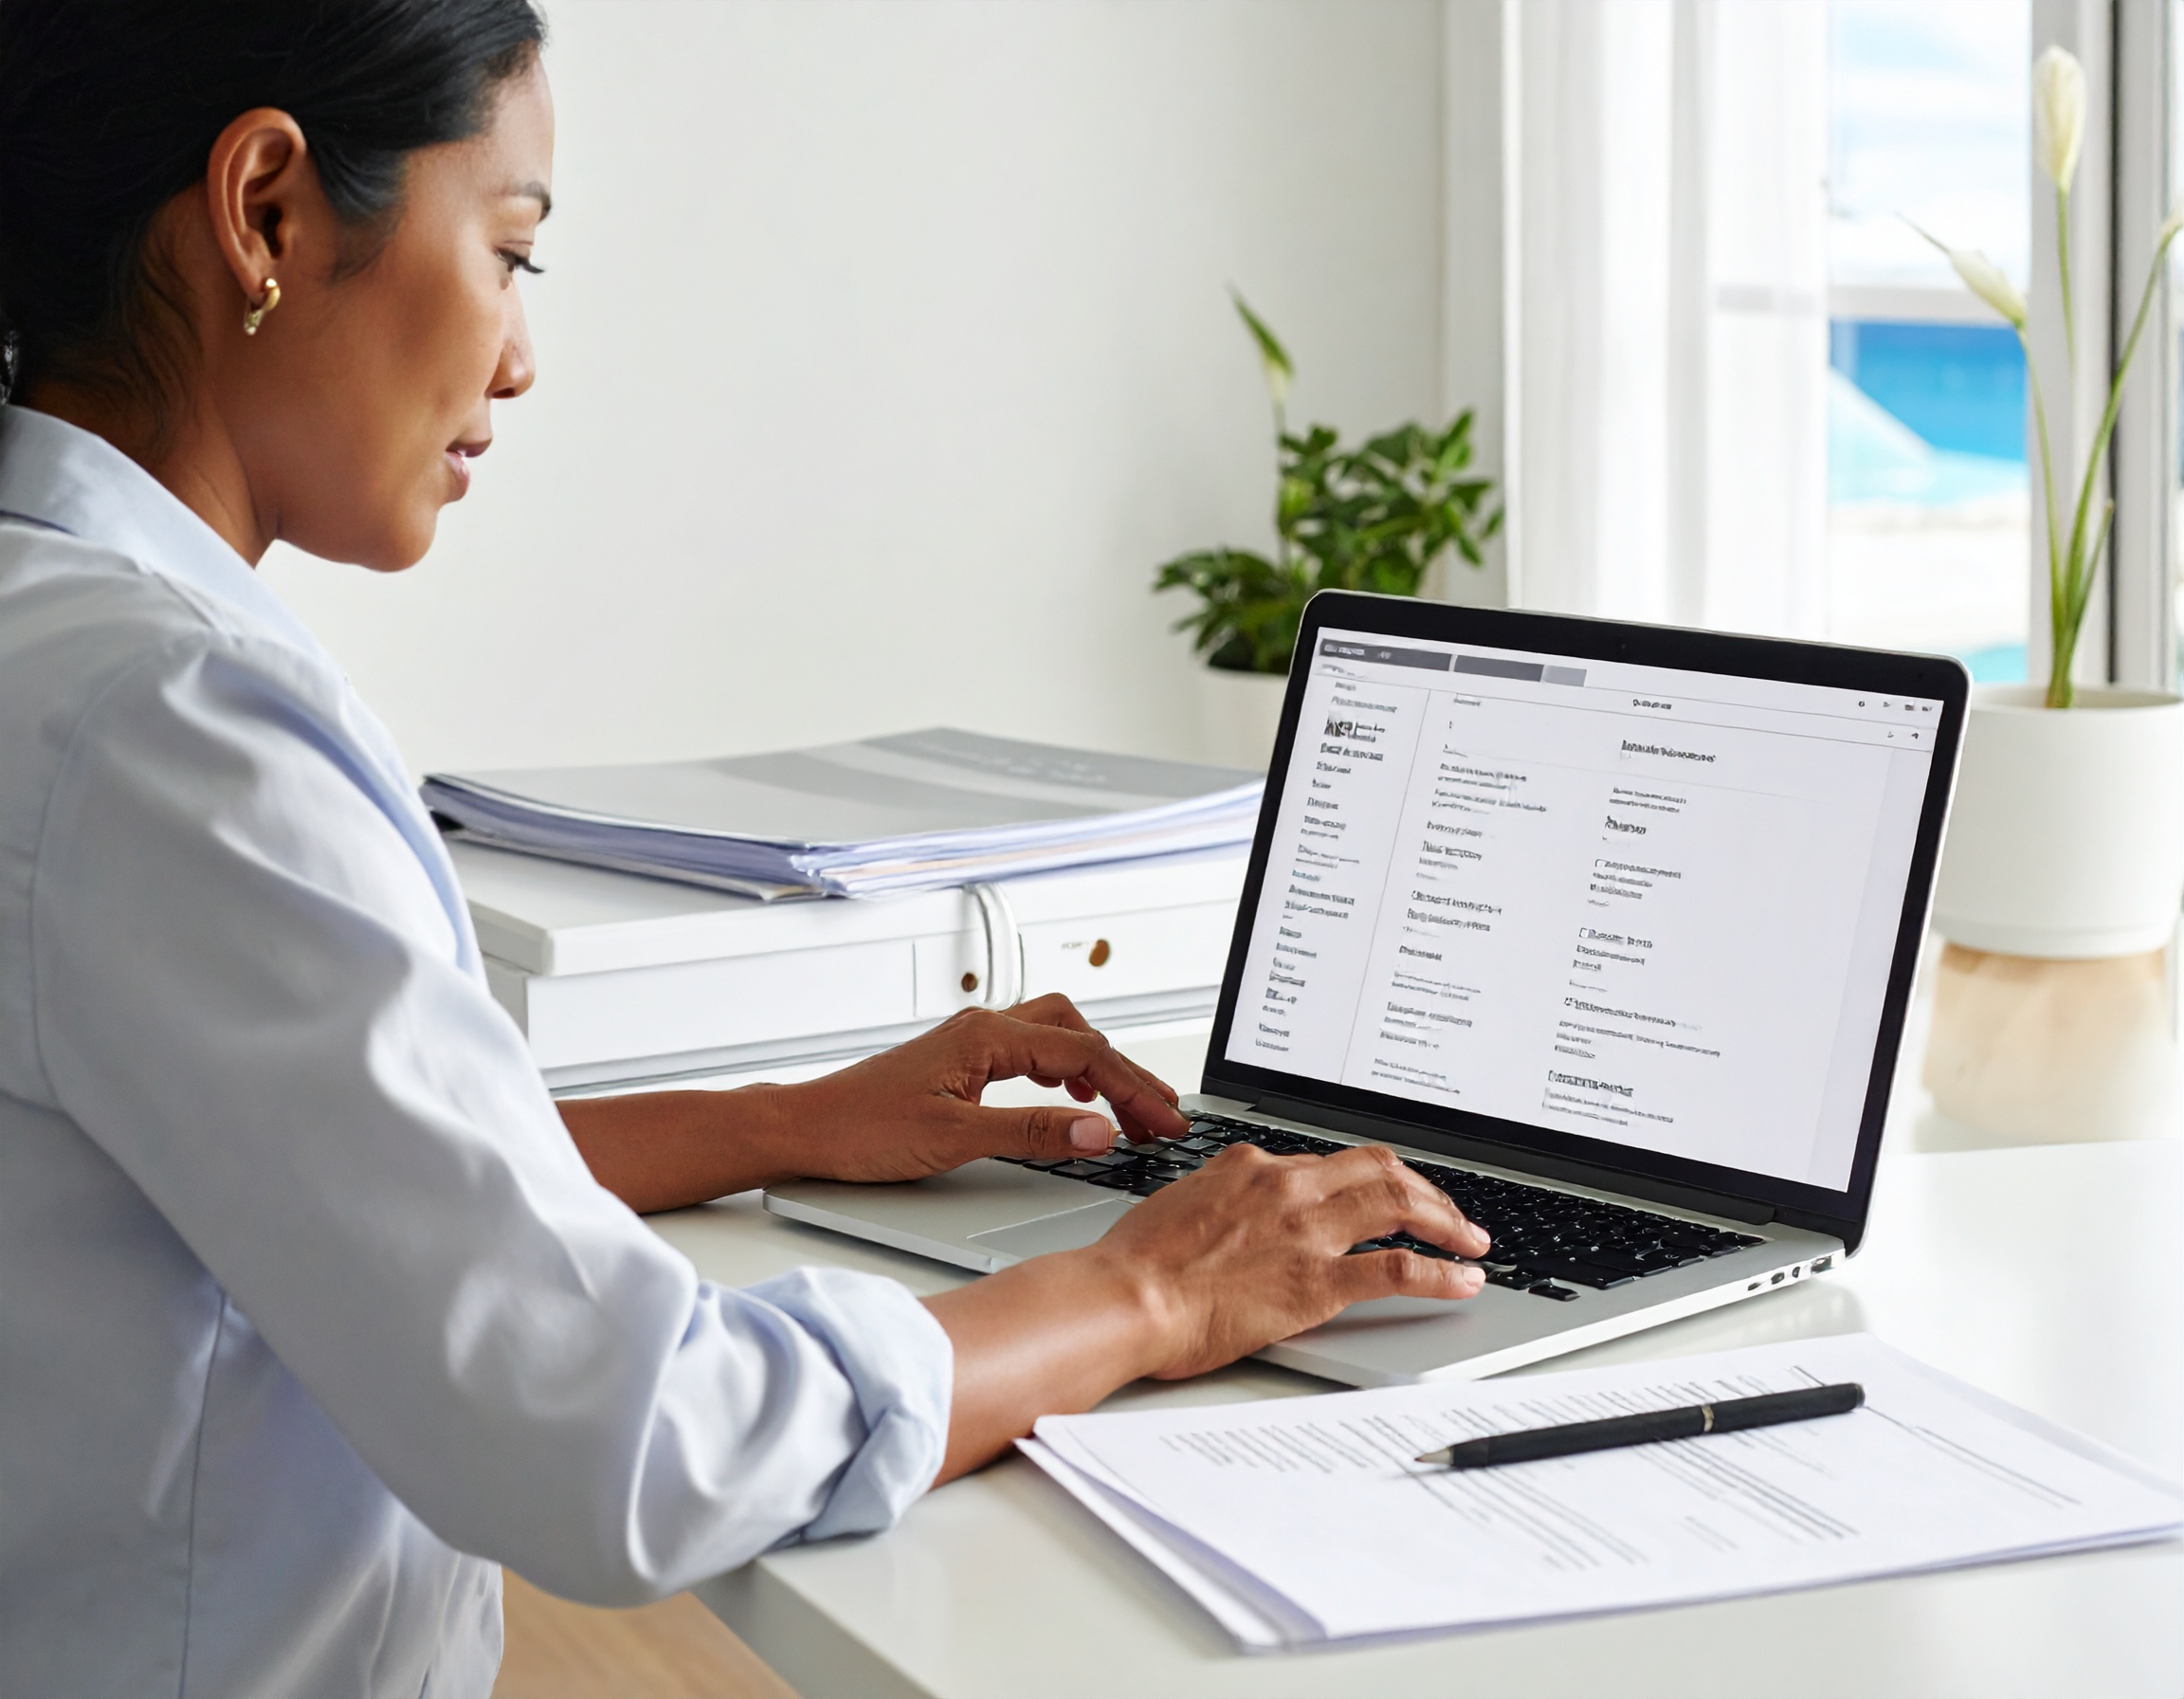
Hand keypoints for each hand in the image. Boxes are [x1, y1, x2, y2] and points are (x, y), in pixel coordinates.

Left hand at [772, 993, 1188, 1183]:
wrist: (805, 1129)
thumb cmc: (861, 1130)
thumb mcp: (955, 1139)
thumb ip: (1031, 1134)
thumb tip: (1097, 1132)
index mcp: (986, 1036)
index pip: (1083, 1054)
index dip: (1132, 1090)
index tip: (1165, 1121)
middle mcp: (982, 1027)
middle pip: (1079, 1035)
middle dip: (1126, 1075)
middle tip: (1161, 1117)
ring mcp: (973, 1041)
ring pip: (1058, 1035)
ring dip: (1099, 1068)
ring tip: (1130, 1108)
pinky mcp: (963, 1060)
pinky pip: (1033, 1049)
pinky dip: (1066, 1070)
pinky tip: (1072, 1099)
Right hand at [925, 1142, 1490, 1478]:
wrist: (1125, 1297)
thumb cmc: (1135, 1264)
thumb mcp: (1178, 1205)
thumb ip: (1219, 1199)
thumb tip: (1232, 1210)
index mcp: (1250, 1166)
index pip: (1327, 1162)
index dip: (1366, 1179)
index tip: (1382, 1193)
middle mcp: (1286, 1185)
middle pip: (1379, 1169)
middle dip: (1423, 1188)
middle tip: (1447, 1211)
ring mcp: (1306, 1230)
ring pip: (1400, 1204)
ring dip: (1447, 1219)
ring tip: (1472, 1240)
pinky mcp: (1317, 1281)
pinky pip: (1399, 1269)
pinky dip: (1442, 1271)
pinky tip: (1464, 1279)